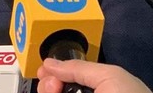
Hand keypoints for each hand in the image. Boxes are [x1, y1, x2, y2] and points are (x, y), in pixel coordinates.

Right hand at [36, 58, 151, 92]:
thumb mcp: (109, 77)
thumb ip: (79, 68)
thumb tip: (49, 63)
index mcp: (95, 87)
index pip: (65, 79)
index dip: (52, 75)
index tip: (44, 73)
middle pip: (54, 91)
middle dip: (49, 86)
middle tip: (54, 87)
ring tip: (55, 91)